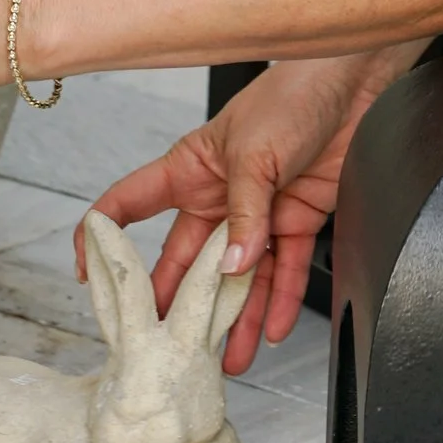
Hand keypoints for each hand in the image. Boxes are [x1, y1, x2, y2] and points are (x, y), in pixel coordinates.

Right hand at [90, 49, 408, 370]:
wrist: (354, 83)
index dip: (102, 237)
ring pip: (239, 277)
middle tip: (166, 345)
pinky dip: (281, 301)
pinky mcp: (297, 221)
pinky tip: (273, 330)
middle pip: (187, 260)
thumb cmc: (293, 95)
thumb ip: (244, 213)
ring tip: (228, 359)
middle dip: (178, 304)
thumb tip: (232, 266)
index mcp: (189, 170)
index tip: (88, 275)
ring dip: (236, 318)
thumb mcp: (255, 152)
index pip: (130, 205)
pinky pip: (286, 270)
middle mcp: (219, 197)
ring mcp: (257, 213)